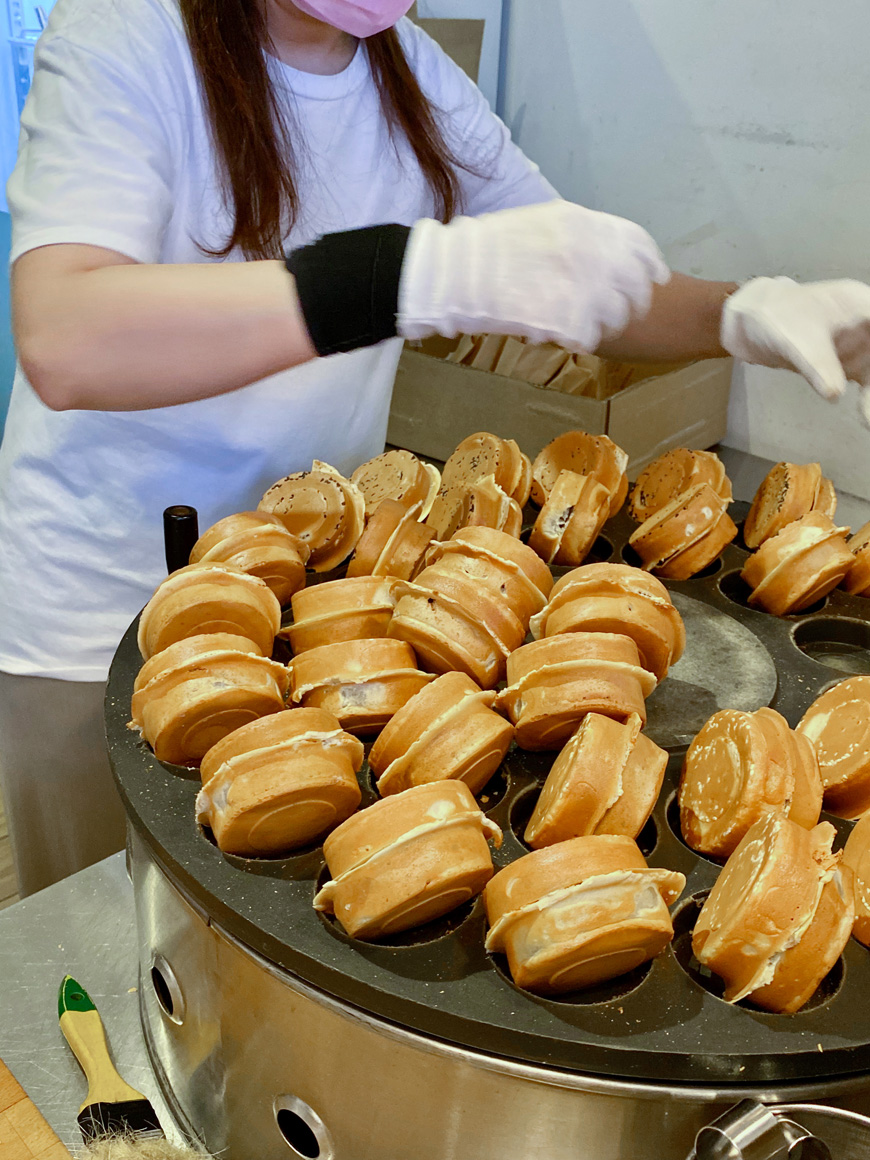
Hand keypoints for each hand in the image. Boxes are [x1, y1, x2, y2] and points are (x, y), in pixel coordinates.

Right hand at [398, 199, 669, 354]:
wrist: (448, 270)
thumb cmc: (484, 249)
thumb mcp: (533, 227)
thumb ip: (565, 238)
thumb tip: (589, 251)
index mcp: (574, 222)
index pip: (632, 239)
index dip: (648, 261)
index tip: (656, 277)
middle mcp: (577, 248)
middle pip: (629, 278)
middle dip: (635, 299)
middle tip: (633, 314)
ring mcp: (565, 281)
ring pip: (610, 308)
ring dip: (612, 323)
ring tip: (606, 331)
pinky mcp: (552, 312)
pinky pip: (583, 331)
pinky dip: (586, 338)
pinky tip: (582, 343)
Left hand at [722, 276, 869, 424]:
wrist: (754, 325)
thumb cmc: (776, 319)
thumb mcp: (795, 341)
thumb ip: (816, 365)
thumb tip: (835, 394)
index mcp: (860, 305)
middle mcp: (867, 325)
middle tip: (869, 404)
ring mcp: (861, 345)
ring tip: (868, 418)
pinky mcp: (849, 364)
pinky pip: (868, 383)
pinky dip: (869, 399)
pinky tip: (866, 418)